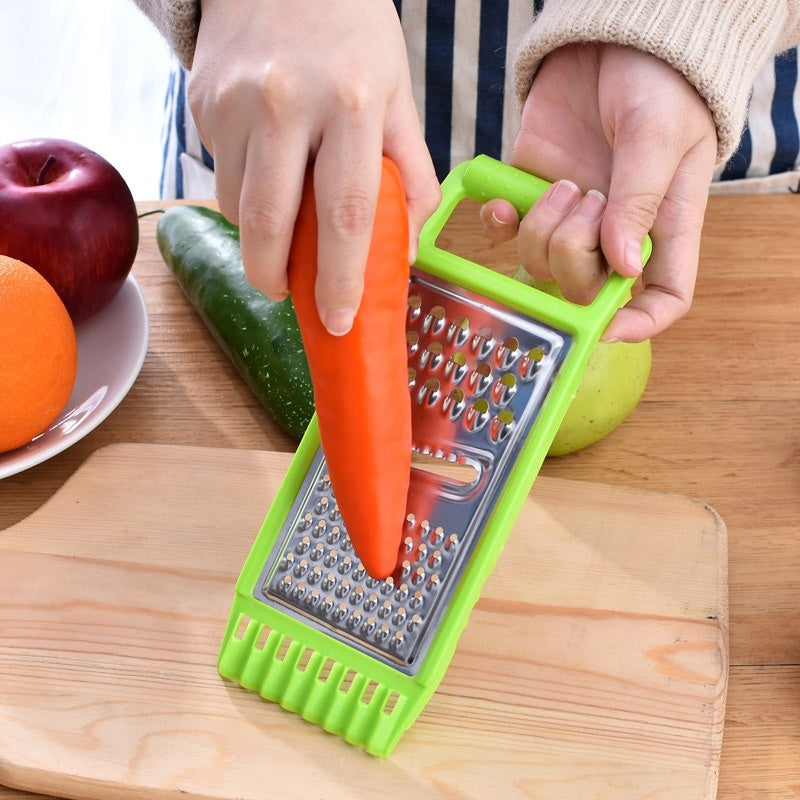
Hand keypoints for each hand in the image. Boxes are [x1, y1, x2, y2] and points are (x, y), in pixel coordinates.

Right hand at [189, 0, 439, 333]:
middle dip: (276, 278)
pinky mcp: (201, 104)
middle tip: (288, 296)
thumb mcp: (398, 94)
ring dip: (260, 236)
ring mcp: (234, 103)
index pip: (345, 213)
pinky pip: (222, 175)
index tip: (338, 320)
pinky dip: (245, 194)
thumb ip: (409, 173)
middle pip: (272, 223)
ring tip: (284, 226)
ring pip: (239, 206)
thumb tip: (403, 248)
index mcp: (351, 102)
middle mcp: (286, 102)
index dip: (341, 278)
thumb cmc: (351, 35)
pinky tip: (266, 168)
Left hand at [482, 44, 716, 341]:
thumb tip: (621, 267)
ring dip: (540, 230)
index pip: (663, 296)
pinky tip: (502, 202)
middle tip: (583, 200)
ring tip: (560, 183)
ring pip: (540, 264)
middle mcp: (615, 232)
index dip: (639, 324)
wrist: (610, 39)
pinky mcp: (531, 196)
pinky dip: (498, 224)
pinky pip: (505, 234)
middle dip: (573, 255)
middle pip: (586, 288)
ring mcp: (570, 217)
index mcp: (663, 225)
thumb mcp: (658, 135)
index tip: (606, 326)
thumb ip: (638, 200)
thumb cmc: (657, 81)